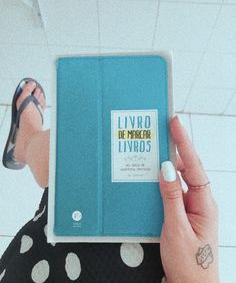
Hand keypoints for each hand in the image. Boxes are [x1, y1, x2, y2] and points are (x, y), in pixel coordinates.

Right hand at [159, 115, 218, 282]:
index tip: (175, 124)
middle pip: (190, 168)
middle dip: (178, 147)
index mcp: (204, 204)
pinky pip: (175, 191)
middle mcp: (200, 202)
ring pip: (181, 178)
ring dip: (171, 164)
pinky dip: (166, 181)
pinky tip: (156, 176)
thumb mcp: (176, 228)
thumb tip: (167, 169)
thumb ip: (171, 197)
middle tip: (165, 129)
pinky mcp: (183, 213)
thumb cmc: (189, 264)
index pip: (194, 166)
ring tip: (158, 148)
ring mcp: (192, 207)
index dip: (184, 143)